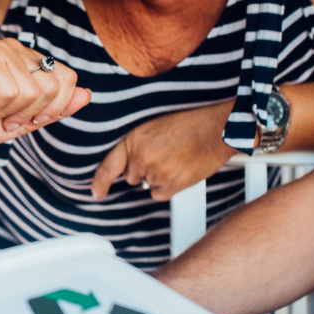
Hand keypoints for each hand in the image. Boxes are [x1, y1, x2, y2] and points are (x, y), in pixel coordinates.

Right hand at [0, 39, 88, 151]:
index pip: (67, 80)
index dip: (49, 109)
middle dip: (27, 114)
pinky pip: (9, 90)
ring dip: (6, 112)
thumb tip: (87, 94)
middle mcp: (18, 49)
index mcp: (31, 60)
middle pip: (52, 87)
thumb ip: (56, 108)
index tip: (20, 117)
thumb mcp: (25, 121)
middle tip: (1, 114)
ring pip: (31, 92)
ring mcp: (0, 49)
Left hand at [91, 102, 234, 200]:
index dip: (100, 183)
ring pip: (149, 184)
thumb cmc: (189, 120)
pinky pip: (161, 193)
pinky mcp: (172, 185)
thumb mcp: (152, 124)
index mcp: (133, 140)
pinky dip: (170, 185)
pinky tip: (181, 168)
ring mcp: (157, 173)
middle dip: (142, 168)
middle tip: (162, 153)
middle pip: (131, 176)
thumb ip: (137, 144)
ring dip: (158, 176)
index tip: (97, 193)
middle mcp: (141, 158)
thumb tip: (129, 163)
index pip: (108, 167)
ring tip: (176, 157)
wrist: (217, 126)